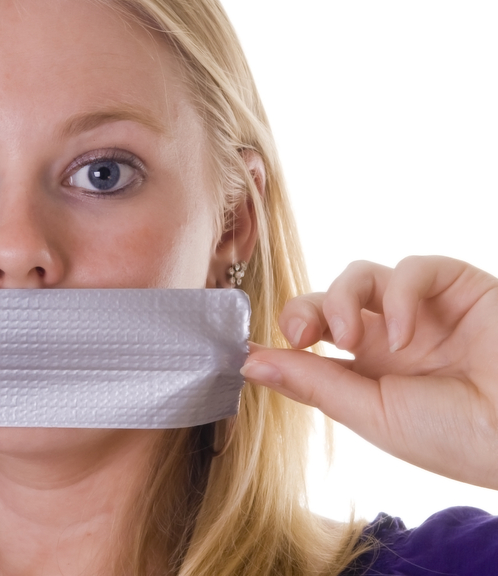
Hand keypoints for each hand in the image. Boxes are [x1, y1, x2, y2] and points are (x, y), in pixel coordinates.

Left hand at [241, 256, 497, 488]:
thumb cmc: (458, 437)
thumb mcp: (373, 414)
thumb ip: (313, 383)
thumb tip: (248, 364)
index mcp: (369, 371)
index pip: (311, 337)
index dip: (280, 333)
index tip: (246, 346)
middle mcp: (392, 336)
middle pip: (328, 298)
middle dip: (305, 309)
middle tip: (301, 333)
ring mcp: (424, 310)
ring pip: (361, 274)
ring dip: (343, 297)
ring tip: (352, 335)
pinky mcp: (457, 287)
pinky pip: (413, 268)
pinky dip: (402, 293)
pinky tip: (408, 332)